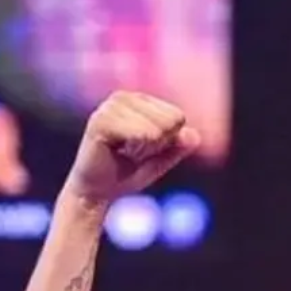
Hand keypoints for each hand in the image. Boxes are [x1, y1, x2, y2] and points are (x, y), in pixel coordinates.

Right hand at [65, 91, 201, 203]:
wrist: (95, 193)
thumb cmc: (125, 174)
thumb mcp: (160, 160)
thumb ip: (178, 147)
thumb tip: (195, 136)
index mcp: (138, 100)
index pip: (177, 117)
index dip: (166, 141)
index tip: (143, 149)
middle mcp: (124, 97)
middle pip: (170, 121)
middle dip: (157, 145)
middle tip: (131, 153)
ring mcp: (111, 106)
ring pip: (157, 130)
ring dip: (144, 149)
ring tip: (123, 152)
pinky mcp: (101, 120)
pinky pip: (141, 134)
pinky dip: (135, 150)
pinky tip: (115, 151)